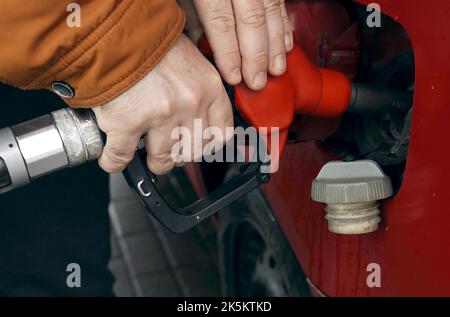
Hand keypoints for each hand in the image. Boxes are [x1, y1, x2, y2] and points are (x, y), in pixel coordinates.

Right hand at [92, 34, 233, 174]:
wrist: (115, 28)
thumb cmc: (151, 40)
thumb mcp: (191, 60)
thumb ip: (199, 89)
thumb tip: (198, 114)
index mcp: (209, 88)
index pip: (221, 134)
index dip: (208, 145)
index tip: (199, 146)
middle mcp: (189, 104)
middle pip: (193, 151)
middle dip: (181, 155)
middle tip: (171, 150)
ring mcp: (159, 115)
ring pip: (163, 158)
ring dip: (154, 161)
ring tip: (145, 153)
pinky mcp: (127, 122)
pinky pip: (121, 156)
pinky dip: (114, 161)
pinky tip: (113, 159)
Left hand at [191, 0, 292, 89]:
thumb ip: (192, 17)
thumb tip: (202, 45)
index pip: (221, 21)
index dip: (229, 52)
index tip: (234, 77)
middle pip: (251, 20)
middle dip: (256, 56)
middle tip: (257, 82)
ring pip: (271, 11)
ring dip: (275, 44)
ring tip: (276, 69)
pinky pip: (279, 2)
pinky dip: (284, 25)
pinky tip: (286, 44)